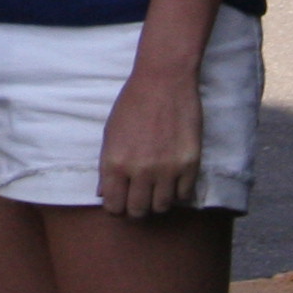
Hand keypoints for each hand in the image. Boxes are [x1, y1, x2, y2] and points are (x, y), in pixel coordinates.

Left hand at [98, 61, 204, 217]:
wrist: (164, 81)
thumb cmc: (132, 103)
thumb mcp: (110, 133)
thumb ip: (106, 166)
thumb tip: (103, 194)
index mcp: (115, 162)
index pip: (114, 207)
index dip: (116, 207)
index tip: (121, 201)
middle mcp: (140, 170)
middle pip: (138, 212)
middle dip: (136, 208)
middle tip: (139, 197)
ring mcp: (167, 169)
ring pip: (162, 207)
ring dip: (157, 201)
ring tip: (156, 188)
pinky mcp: (189, 165)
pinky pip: (183, 196)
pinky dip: (178, 192)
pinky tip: (173, 180)